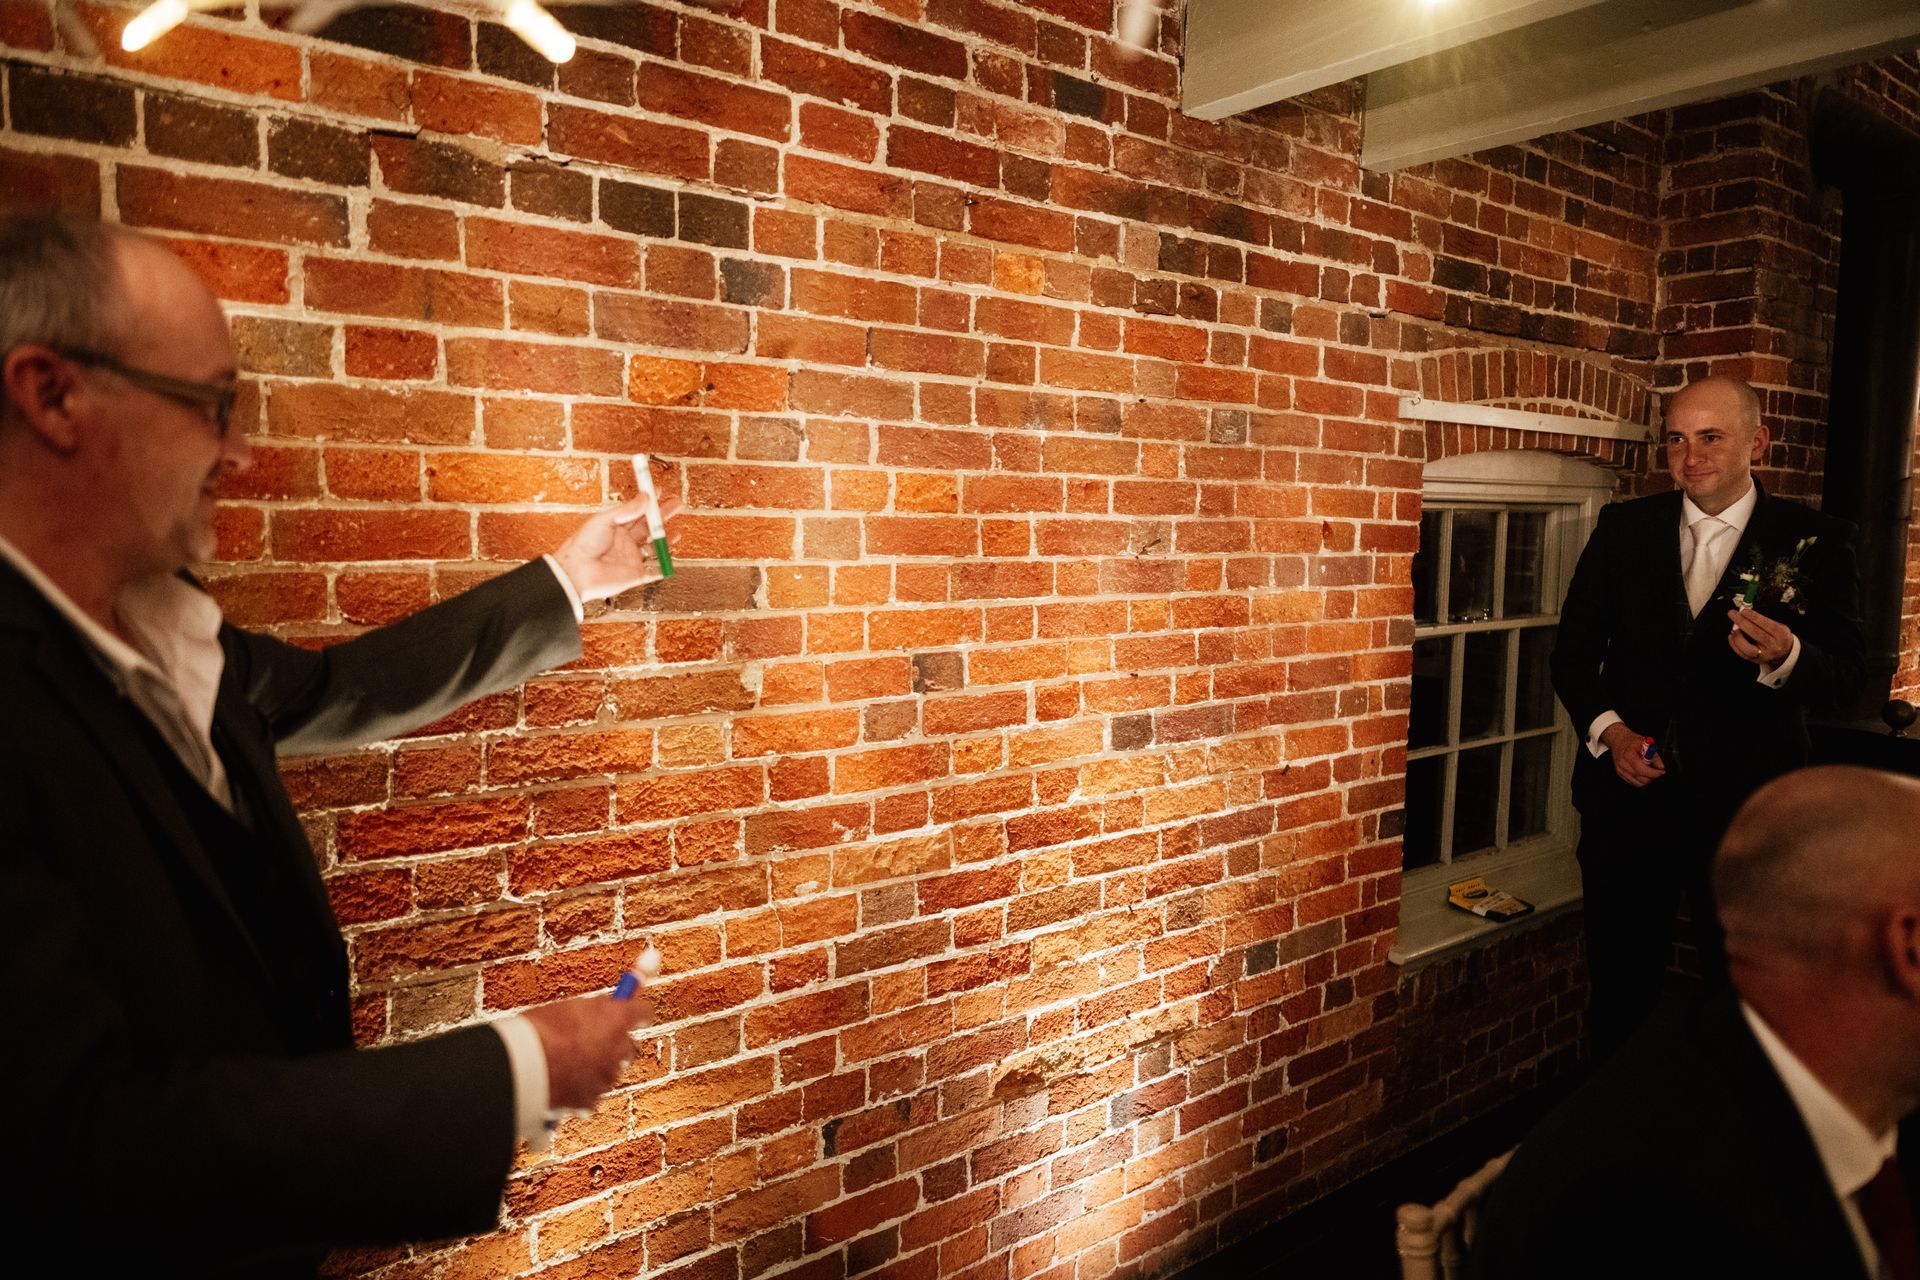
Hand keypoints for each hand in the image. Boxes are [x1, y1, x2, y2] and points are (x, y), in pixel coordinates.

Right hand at [522, 990, 655, 1110]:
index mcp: (616, 1019)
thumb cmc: (538, 1031)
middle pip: (628, 1047)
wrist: (518, 1067)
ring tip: (566, 1063)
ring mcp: (606, 1078)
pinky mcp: (591, 1101)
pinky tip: (560, 1082)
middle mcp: (618, 1049)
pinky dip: (581, 1091)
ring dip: (596, 1069)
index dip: (635, 1013)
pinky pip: (591, 1094)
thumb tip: (606, 1006)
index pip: (642, 1012)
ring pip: (608, 1072)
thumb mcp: (568, 1008)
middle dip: (615, 1045)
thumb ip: (593, 1009)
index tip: (630, 1012)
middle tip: (595, 1040)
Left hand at [551, 492, 682, 604]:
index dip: (649, 501)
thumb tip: (646, 498)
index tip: (659, 490)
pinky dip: (663, 568)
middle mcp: (626, 542)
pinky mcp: (635, 575)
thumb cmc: (583, 545)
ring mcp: (632, 558)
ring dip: (666, 539)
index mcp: (616, 527)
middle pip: (649, 527)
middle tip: (677, 505)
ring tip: (677, 532)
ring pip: (655, 547)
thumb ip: (626, 510)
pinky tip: (670, 562)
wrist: (576, 572)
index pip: (637, 511)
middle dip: (664, 516)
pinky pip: (654, 572)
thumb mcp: (604, 521)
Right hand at [1600, 722, 1664, 787]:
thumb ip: (1654, 755)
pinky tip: (1644, 773)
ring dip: (1647, 779)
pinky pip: (1634, 783)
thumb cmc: (1631, 741)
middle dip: (1652, 777)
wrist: (1618, 740)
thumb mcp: (1645, 743)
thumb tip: (1660, 767)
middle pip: (1640, 778)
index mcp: (1628, 754)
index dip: (1653, 773)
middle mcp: (1623, 764)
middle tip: (1658, 771)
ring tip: (1650, 771)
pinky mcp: (1620, 774)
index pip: (1641, 769)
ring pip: (1638, 783)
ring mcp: (1620, 770)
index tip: (1661, 771)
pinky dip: (1641, 780)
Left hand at [1725, 607, 1791, 666]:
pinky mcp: (1756, 660)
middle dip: (1742, 622)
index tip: (1743, 610)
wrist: (1785, 653)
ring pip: (1747, 647)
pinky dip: (1734, 644)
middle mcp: (1774, 646)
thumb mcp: (1778, 626)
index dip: (1753, 616)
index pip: (1766, 624)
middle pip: (1755, 633)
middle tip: (1733, 614)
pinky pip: (1741, 654)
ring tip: (1734, 627)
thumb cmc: (1778, 636)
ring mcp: (1764, 655)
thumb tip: (1744, 613)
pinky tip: (1732, 635)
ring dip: (1737, 636)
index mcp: (1781, 634)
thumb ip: (1763, 620)